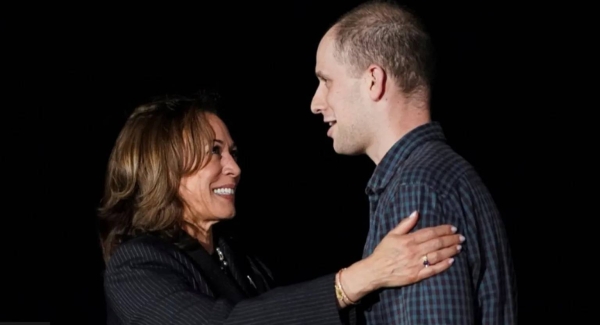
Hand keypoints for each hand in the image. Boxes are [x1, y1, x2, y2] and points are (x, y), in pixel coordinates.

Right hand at [340, 211, 462, 302]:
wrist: (375, 271)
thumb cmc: (383, 252)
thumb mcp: (391, 235)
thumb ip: (405, 224)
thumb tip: (416, 213)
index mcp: (409, 240)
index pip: (430, 233)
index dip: (443, 230)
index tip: (453, 228)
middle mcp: (414, 251)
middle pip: (437, 243)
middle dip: (451, 239)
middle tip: (461, 237)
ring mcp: (416, 264)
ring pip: (438, 256)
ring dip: (450, 251)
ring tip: (459, 247)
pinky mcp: (416, 276)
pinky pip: (433, 270)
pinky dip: (443, 265)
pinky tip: (451, 261)